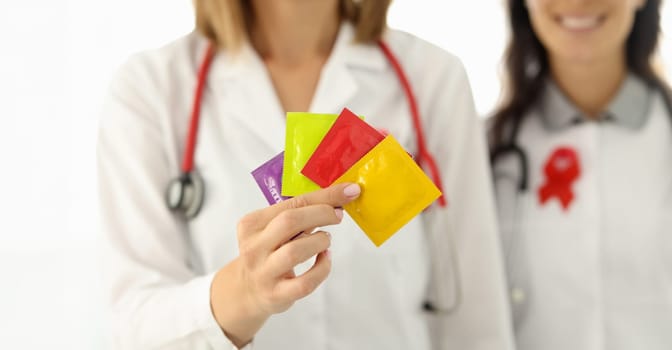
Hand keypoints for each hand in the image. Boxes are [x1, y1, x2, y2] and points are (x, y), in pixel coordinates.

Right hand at [210, 182, 360, 346]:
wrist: (248, 290)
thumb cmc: (269, 252)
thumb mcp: (274, 230)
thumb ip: (299, 215)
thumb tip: (336, 200)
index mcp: (252, 224)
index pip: (292, 204)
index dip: (324, 196)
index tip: (348, 191)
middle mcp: (254, 247)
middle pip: (290, 222)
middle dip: (322, 214)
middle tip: (338, 215)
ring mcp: (264, 272)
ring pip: (295, 251)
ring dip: (320, 241)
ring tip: (326, 240)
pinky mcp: (276, 294)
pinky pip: (305, 282)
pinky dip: (322, 268)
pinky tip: (325, 259)